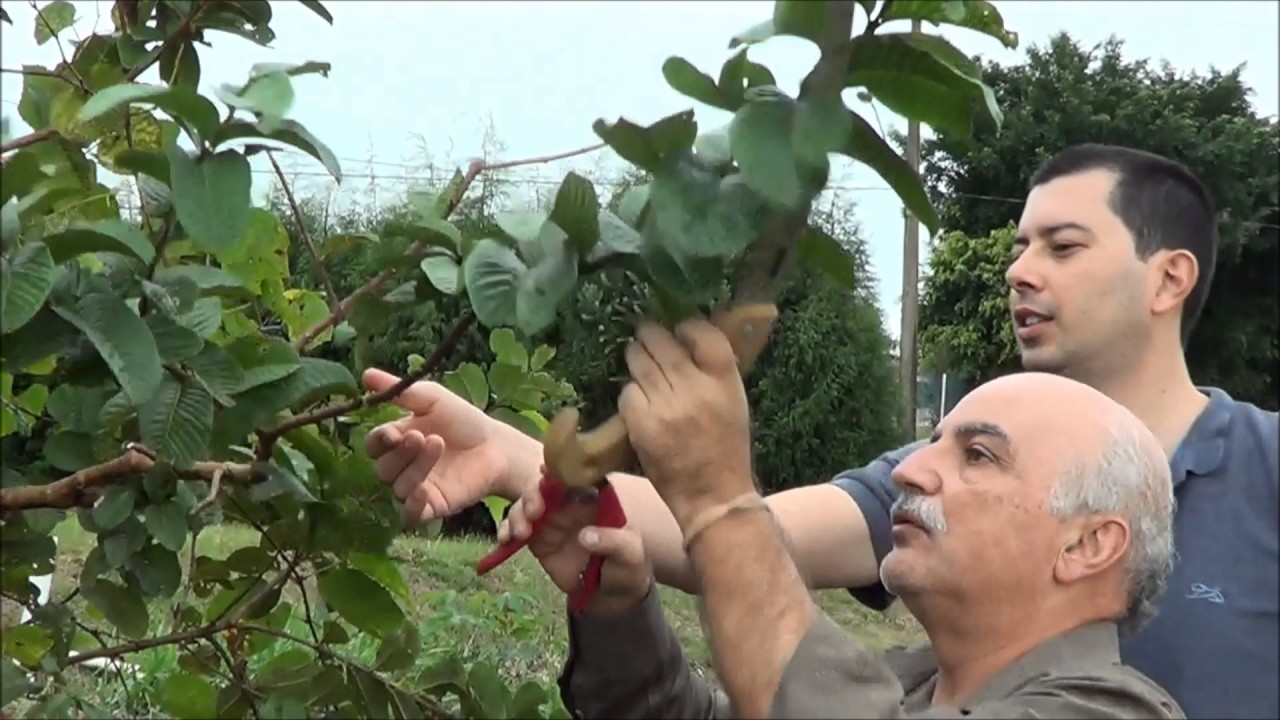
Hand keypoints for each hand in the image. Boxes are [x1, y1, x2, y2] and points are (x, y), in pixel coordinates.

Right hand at [361, 368, 541, 525]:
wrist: (496, 445)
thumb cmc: (463, 420)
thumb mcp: (432, 398)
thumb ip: (399, 390)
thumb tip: (365, 375)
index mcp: (397, 441)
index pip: (374, 445)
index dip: (379, 440)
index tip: (394, 432)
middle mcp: (401, 467)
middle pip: (383, 468)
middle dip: (400, 453)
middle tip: (421, 437)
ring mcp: (415, 488)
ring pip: (398, 487)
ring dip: (415, 468)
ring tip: (438, 444)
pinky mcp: (431, 506)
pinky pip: (410, 515)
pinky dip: (412, 505)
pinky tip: (423, 490)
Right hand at [501, 481, 650, 615]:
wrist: (609, 593)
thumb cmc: (626, 565)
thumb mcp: (629, 554)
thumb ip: (612, 542)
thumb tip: (585, 536)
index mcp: (596, 496)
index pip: (577, 475)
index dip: (560, 470)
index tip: (546, 473)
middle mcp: (570, 501)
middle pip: (546, 485)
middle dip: (534, 492)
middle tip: (533, 510)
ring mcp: (551, 518)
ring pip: (527, 503)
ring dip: (519, 512)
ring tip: (521, 531)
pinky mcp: (537, 538)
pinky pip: (517, 528)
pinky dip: (507, 530)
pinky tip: (504, 539)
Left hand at [617, 319, 755, 524]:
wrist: (713, 495)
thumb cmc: (726, 447)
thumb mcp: (733, 401)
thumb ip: (712, 370)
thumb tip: (685, 338)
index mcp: (724, 380)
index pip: (702, 332)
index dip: (686, 327)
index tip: (680, 331)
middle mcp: (694, 387)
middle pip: (662, 342)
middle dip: (650, 335)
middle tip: (646, 335)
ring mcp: (665, 405)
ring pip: (639, 362)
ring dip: (636, 356)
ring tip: (637, 358)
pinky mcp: (641, 423)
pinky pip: (627, 392)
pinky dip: (631, 393)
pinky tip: (639, 401)